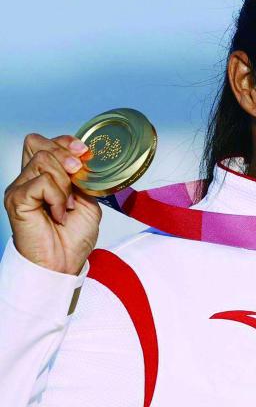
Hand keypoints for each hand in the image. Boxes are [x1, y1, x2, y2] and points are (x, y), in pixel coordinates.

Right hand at [4, 133, 101, 274]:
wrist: (64, 264)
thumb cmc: (73, 239)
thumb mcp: (87, 201)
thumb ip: (82, 178)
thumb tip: (81, 159)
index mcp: (42, 177)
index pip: (44, 143)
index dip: (64, 142)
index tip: (84, 152)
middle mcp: (27, 179)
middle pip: (38, 143)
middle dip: (64, 156)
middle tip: (77, 178)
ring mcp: (20, 188)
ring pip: (43, 160)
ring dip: (64, 183)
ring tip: (67, 207)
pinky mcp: (17, 199)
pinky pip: (41, 182)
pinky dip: (57, 197)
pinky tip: (59, 215)